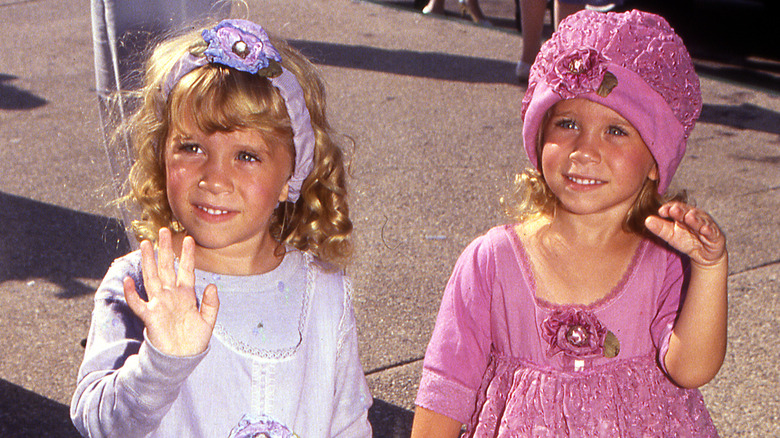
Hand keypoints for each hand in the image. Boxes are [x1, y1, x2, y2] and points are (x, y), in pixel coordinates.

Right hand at [123, 228, 219, 356]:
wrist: (181, 358)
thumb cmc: (194, 340)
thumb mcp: (208, 320)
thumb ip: (211, 303)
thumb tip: (212, 285)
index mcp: (186, 295)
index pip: (186, 270)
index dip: (187, 255)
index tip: (188, 239)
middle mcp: (171, 295)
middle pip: (166, 267)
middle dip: (164, 250)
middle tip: (162, 231)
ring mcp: (159, 303)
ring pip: (152, 277)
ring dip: (148, 261)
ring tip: (144, 244)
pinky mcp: (150, 316)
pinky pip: (138, 303)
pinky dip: (132, 293)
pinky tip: (129, 280)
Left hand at [645, 201, 726, 267]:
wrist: (705, 254)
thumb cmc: (687, 241)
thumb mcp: (671, 235)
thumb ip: (660, 228)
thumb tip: (646, 220)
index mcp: (683, 215)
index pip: (676, 208)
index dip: (669, 208)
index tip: (661, 211)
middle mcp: (696, 217)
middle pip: (688, 212)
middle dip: (681, 211)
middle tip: (673, 210)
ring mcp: (707, 225)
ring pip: (700, 220)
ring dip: (695, 219)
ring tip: (689, 217)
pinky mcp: (716, 236)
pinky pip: (712, 232)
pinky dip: (708, 230)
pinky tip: (704, 229)